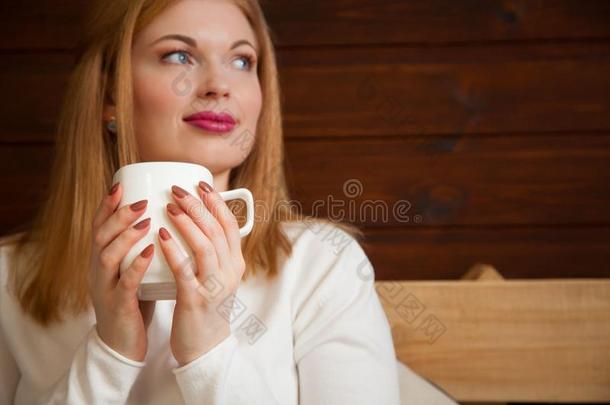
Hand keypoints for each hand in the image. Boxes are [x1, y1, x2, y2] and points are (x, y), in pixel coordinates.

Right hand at [89, 182, 156, 361]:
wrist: (122, 344)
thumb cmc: (133, 301)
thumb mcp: (130, 270)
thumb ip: (137, 247)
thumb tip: (160, 217)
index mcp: (103, 259)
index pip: (99, 226)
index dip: (107, 205)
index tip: (119, 184)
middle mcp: (99, 270)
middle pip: (100, 235)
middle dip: (118, 215)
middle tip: (139, 200)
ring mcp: (105, 287)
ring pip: (108, 256)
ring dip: (126, 235)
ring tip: (145, 220)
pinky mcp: (117, 305)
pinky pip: (125, 283)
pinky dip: (137, 265)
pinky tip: (150, 252)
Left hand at [158, 181, 245, 365]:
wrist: (204, 347)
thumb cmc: (204, 305)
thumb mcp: (216, 276)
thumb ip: (211, 250)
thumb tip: (198, 220)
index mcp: (235, 263)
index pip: (231, 225)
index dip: (216, 202)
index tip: (200, 184)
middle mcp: (230, 272)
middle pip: (218, 231)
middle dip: (198, 206)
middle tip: (177, 189)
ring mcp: (215, 287)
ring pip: (205, 247)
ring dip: (187, 223)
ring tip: (169, 206)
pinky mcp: (196, 300)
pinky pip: (185, 271)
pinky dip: (173, 251)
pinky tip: (160, 236)